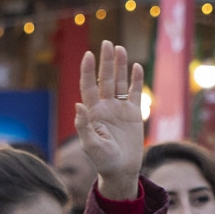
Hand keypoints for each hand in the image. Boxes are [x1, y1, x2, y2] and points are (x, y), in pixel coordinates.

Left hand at [74, 41, 147, 200]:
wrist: (121, 171)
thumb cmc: (102, 161)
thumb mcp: (91, 145)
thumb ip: (83, 126)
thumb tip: (78, 105)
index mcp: (92, 112)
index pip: (89, 86)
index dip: (88, 71)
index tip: (88, 55)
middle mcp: (105, 107)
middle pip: (105, 79)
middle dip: (106, 62)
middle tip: (107, 43)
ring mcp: (119, 109)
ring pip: (120, 83)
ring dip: (120, 66)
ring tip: (120, 48)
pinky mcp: (134, 114)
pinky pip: (135, 94)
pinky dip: (136, 81)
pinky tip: (137, 67)